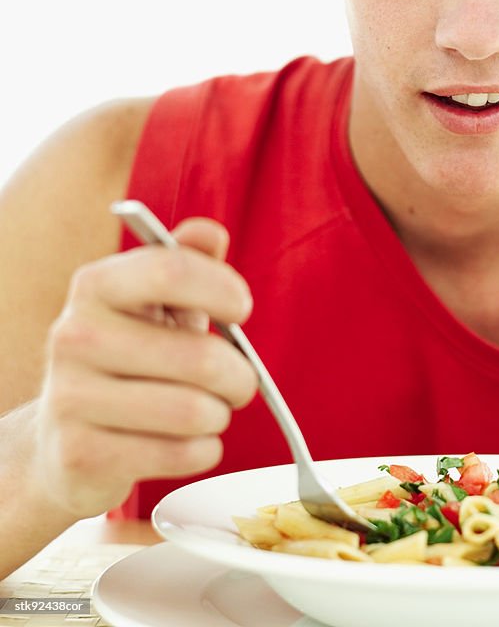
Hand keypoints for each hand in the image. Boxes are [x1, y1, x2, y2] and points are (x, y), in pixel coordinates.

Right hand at [32, 218, 258, 518]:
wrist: (65, 436)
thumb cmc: (133, 355)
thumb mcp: (160, 303)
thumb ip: (188, 261)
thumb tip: (211, 234)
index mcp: (97, 285)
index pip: (171, 271)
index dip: (222, 289)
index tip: (242, 309)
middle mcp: (74, 335)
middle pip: (200, 358)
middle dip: (240, 376)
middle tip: (239, 381)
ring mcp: (70, 397)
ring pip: (194, 411)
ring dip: (221, 415)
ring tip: (212, 410)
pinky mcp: (79, 454)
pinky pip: (180, 453)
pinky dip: (204, 450)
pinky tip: (190, 442)